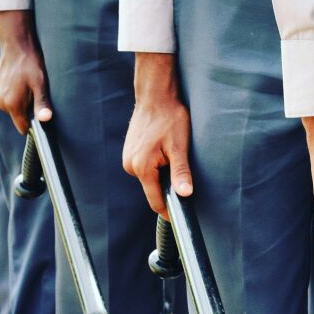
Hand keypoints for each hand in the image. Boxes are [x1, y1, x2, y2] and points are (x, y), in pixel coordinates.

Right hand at [0, 9, 50, 134]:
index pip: (23, 127)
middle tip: (37, 94)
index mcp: (12, 104)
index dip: (34, 125)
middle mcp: (2, 103)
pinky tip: (24, 84)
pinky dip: (18, 96)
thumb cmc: (29, 64)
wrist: (16, 45)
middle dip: (30, 112)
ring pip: (16, 109)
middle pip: (20, 118)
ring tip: (30, 87)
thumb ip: (41, 104)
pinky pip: (11, 100)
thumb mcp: (40, 85)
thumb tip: (45, 119)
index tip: (41, 115)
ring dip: (24, 103)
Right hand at [122, 53, 191, 216]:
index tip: (178, 218)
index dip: (167, 210)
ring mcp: (128, 158)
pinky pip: (145, 167)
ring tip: (173, 157)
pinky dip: (155, 166)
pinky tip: (164, 151)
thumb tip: (184, 194)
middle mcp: (130, 165)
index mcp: (141, 167)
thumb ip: (181, 173)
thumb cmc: (170, 118)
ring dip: (161, 175)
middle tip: (183, 179)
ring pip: (148, 178)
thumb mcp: (179, 147)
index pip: (154, 200)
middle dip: (166, 189)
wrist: (156, 95)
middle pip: (151, 189)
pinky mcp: (130, 152)